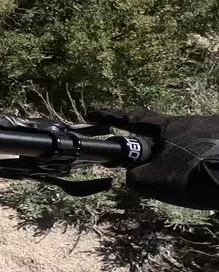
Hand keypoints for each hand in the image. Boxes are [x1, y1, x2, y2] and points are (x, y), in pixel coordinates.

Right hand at [87, 108, 218, 209]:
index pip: (130, 118)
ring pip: (178, 144)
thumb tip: (132, 176)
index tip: (90, 115)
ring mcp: (206, 133)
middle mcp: (186, 124)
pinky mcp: (218, 146)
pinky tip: (194, 180)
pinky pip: (197, 153)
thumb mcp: (155, 182)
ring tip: (173, 180)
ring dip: (169, 158)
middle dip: (142, 143)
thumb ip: (135, 177)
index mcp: (165, 127)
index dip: (108, 117)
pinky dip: (190, 165)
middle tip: (133, 158)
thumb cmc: (196, 175)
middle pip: (156, 130)